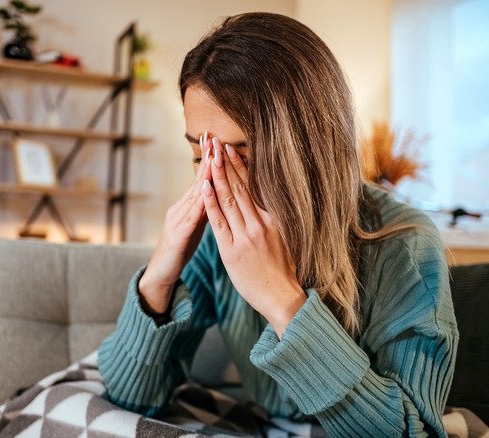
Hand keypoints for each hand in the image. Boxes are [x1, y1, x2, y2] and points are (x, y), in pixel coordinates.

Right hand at [139, 134, 212, 313]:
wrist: (160, 275)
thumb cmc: (180, 250)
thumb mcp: (196, 227)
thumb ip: (206, 210)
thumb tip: (221, 193)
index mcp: (188, 207)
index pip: (202, 179)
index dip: (210, 159)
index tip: (218, 139)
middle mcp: (180, 209)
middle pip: (197, 181)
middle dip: (206, 158)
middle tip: (213, 136)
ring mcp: (176, 221)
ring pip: (195, 195)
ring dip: (204, 175)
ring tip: (213, 157)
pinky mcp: (177, 236)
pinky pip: (190, 218)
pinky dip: (199, 204)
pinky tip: (206, 193)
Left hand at [202, 137, 305, 337]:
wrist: (282, 297)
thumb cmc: (283, 270)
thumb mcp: (284, 239)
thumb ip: (272, 220)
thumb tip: (265, 203)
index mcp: (272, 219)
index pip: (253, 188)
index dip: (241, 167)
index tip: (232, 149)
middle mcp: (259, 223)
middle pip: (240, 188)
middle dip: (227, 164)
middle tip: (217, 145)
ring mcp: (245, 236)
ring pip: (228, 200)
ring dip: (217, 177)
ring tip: (209, 158)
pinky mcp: (232, 250)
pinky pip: (219, 222)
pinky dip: (211, 203)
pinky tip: (204, 188)